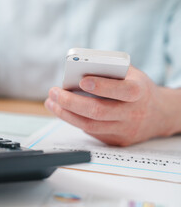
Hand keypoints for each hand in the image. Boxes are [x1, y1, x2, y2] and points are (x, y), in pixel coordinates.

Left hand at [45, 66, 180, 145]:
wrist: (158, 114)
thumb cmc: (136, 87)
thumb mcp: (129, 74)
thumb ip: (108, 70)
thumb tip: (78, 70)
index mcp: (139, 92)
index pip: (122, 90)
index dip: (102, 86)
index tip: (81, 81)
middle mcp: (133, 113)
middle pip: (98, 111)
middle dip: (71, 102)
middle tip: (54, 92)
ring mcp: (125, 130)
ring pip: (90, 125)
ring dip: (65, 114)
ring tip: (52, 102)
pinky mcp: (116, 141)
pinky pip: (91, 131)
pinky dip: (75, 120)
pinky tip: (64, 111)